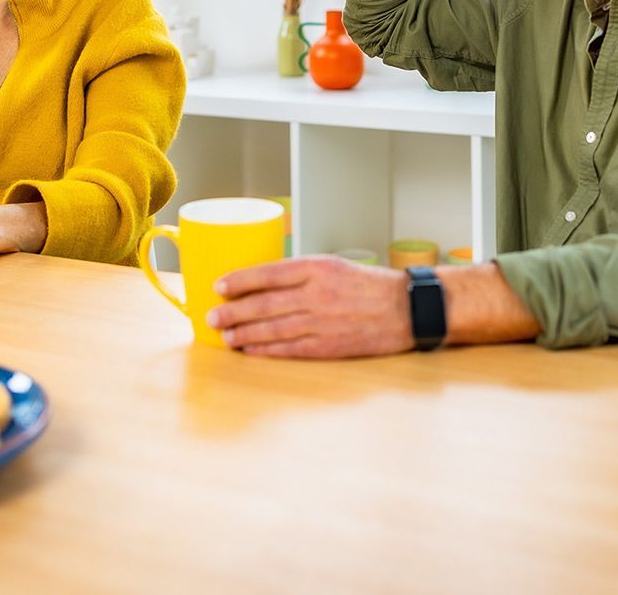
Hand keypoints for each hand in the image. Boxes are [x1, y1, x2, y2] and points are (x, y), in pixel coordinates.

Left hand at [207, 255, 413, 357]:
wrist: (406, 309)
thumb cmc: (369, 285)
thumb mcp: (334, 266)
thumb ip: (301, 274)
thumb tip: (263, 284)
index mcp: (317, 268)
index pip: (267, 273)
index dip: (239, 281)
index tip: (218, 286)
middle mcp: (317, 294)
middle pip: (264, 303)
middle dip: (232, 311)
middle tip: (211, 316)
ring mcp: (322, 322)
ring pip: (272, 328)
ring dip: (244, 333)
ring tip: (225, 336)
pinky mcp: (330, 345)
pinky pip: (290, 349)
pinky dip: (266, 350)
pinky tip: (250, 350)